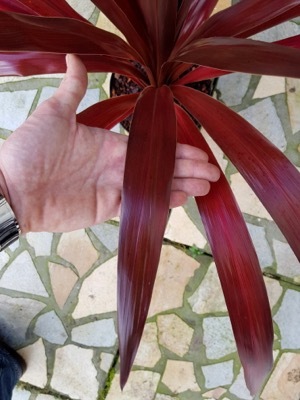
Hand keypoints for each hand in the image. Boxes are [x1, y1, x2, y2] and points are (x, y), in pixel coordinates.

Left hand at [0, 55, 219, 232]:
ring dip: (180, 186)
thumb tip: (73, 57)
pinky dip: (158, 202)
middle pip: (159, 167)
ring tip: (204, 187)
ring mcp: (113, 188)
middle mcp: (115, 165)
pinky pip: (138, 204)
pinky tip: (177, 199)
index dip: (175, 149)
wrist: (13, 188)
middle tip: (212, 173)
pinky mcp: (107, 208)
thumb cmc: (31, 149)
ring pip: (154, 187)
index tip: (199, 151)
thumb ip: (72, 89)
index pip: (150, 146)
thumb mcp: (54, 114)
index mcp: (109, 143)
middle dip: (187, 169)